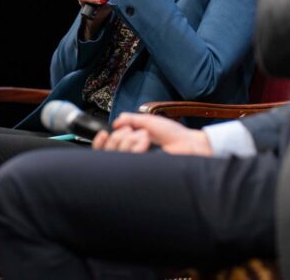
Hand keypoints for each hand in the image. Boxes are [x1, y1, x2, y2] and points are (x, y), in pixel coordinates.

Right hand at [92, 112, 212, 155]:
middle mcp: (131, 156)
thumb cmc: (173, 134)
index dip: (101, 143)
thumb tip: (115, 122)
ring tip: (145, 136)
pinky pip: (129, 157)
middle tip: (132, 131)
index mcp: (132, 145)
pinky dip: (136, 144)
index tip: (104, 133)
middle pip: (109, 149)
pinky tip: (145, 141)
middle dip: (119, 135)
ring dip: (129, 139)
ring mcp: (136, 164)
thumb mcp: (148, 122)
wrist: (188, 143)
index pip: (107, 148)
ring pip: (117, 153)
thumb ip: (131, 120)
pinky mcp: (143, 169)